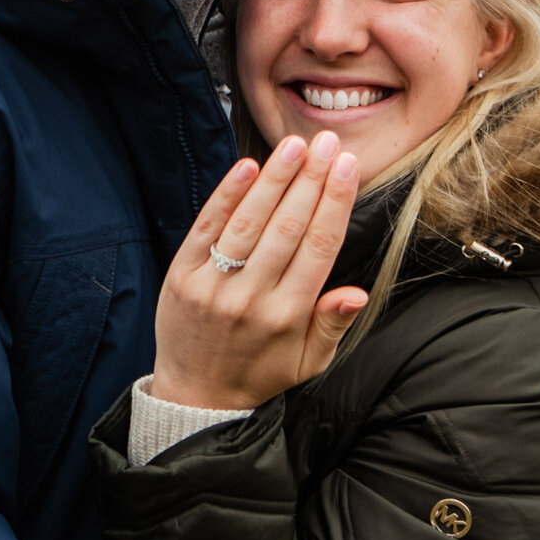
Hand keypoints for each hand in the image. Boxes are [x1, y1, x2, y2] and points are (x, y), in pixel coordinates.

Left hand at [150, 132, 367, 410]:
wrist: (195, 397)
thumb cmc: (260, 374)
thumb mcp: (309, 363)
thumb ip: (333, 325)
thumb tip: (357, 293)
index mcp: (288, 316)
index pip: (318, 246)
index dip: (335, 202)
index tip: (349, 167)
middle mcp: (251, 298)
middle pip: (287, 226)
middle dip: (311, 179)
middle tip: (329, 143)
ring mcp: (213, 286)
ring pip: (249, 222)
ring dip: (274, 179)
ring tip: (295, 146)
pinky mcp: (182, 277)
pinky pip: (207, 228)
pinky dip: (227, 196)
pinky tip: (247, 167)